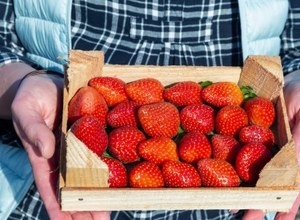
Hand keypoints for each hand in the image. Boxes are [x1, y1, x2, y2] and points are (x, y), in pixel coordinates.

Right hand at [11, 73, 109, 219]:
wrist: (48, 82)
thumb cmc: (31, 97)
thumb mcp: (26, 111)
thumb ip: (34, 131)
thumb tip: (47, 151)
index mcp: (44, 156)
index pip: (50, 187)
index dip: (58, 207)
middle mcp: (64, 156)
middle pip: (74, 187)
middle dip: (85, 207)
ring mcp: (80, 147)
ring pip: (90, 175)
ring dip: (99, 192)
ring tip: (111, 211)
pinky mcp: (93, 133)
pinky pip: (102, 151)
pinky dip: (110, 165)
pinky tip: (123, 177)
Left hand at [242, 69, 299, 219]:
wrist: (299, 83)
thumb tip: (295, 159)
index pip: (294, 187)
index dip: (287, 207)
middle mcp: (282, 157)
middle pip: (270, 186)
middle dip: (258, 204)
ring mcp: (268, 148)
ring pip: (256, 172)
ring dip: (245, 188)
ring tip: (230, 205)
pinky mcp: (256, 136)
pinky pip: (245, 151)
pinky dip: (235, 162)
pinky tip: (221, 172)